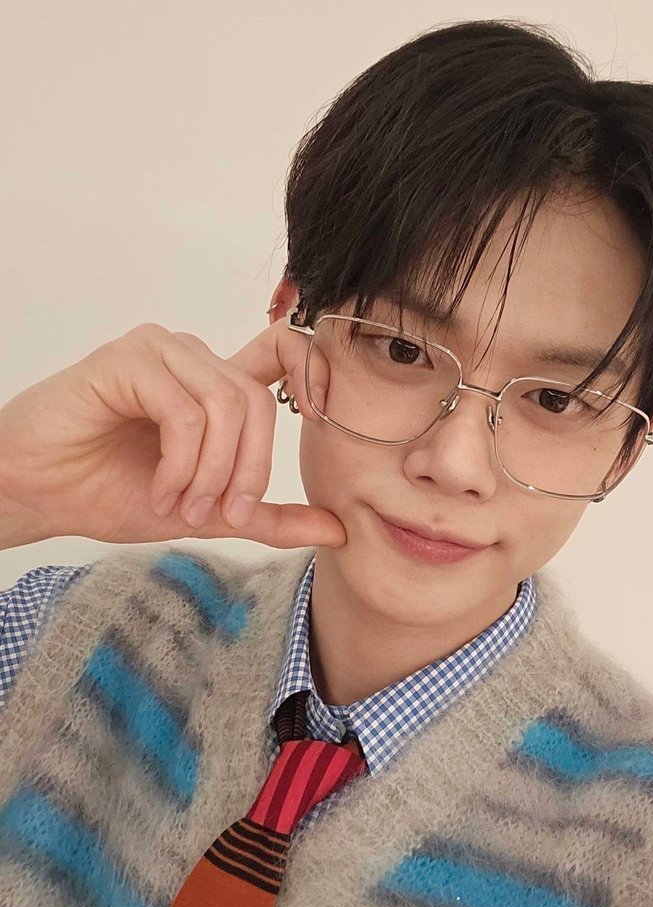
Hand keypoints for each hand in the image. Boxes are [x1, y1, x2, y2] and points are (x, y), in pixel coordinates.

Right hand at [0, 317, 345, 548]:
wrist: (38, 494)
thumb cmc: (110, 493)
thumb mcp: (208, 514)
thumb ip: (268, 518)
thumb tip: (338, 531)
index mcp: (216, 385)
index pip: (285, 352)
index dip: (316, 371)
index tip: (322, 418)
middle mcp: (193, 359)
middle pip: (260, 402)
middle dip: (248, 471)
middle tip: (220, 515)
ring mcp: (160, 352)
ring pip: (226, 406)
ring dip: (212, 473)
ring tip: (183, 506)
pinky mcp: (128, 360)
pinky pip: (185, 411)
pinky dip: (181, 463)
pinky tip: (161, 490)